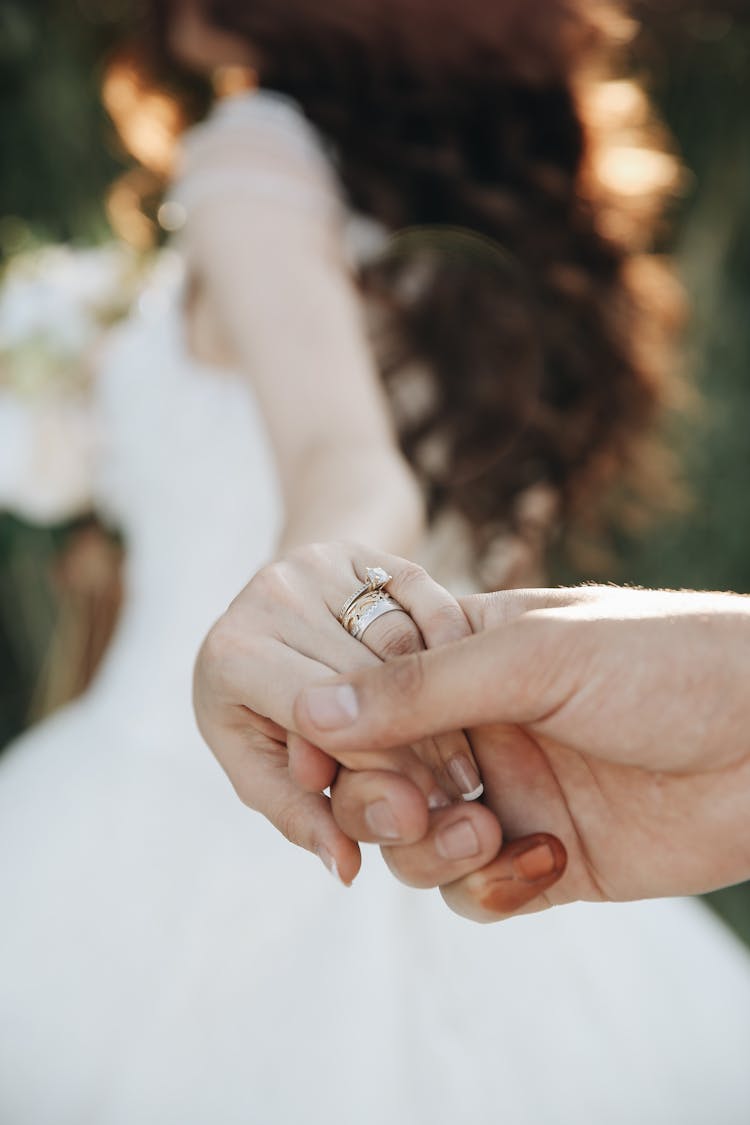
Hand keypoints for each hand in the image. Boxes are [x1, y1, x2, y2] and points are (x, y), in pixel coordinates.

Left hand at [193, 541, 495, 884]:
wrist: (277, 614)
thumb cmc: (260, 706)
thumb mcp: (261, 764)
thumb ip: (299, 815)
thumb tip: (345, 869)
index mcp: (230, 655)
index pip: (322, 721)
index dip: (379, 769)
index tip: (425, 812)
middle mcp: (268, 595)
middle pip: (364, 682)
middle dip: (418, 744)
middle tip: (461, 795)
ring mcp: (317, 563)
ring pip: (402, 641)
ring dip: (447, 701)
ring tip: (471, 759)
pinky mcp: (364, 546)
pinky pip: (427, 596)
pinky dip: (455, 643)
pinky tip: (474, 690)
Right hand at [293, 585, 749, 918]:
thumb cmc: (666, 662)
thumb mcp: (536, 658)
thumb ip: (420, 689)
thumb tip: (307, 712)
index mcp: (466, 657)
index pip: (362, 696)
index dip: (333, 735)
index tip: (317, 766)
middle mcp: (479, 727)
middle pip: (376, 778)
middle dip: (378, 802)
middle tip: (413, 809)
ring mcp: (513, 793)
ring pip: (416, 844)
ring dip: (433, 850)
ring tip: (490, 832)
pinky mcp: (549, 859)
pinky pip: (478, 892)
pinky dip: (491, 889)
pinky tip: (546, 862)